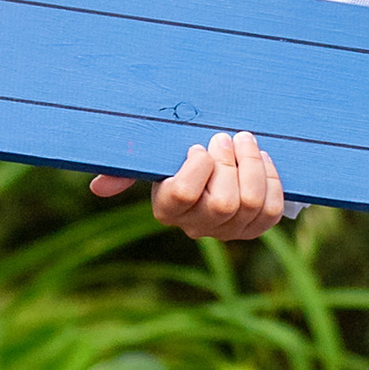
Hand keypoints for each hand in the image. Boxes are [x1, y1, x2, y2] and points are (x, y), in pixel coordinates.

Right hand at [90, 131, 287, 238]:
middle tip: (225, 137)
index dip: (197, 167)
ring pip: (251, 203)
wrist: (216, 167)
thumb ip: (127, 168)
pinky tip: (262, 159)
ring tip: (245, 140)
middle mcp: (196, 226)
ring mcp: (228, 231)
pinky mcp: (255, 228)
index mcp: (167, 209)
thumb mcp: (153, 159)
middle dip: (229, 162)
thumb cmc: (179, 158)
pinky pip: (270, 210)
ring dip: (252, 165)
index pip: (183, 194)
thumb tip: (97, 188)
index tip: (197, 147)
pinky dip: (271, 180)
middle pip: (223, 203)